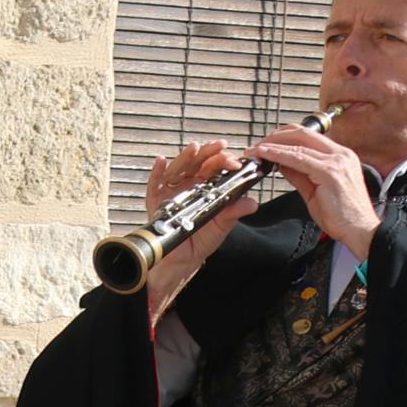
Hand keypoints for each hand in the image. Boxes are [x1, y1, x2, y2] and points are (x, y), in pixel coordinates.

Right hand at [138, 141, 252, 319]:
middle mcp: (189, 185)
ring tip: (194, 148)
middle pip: (197, 162)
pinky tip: (162, 161)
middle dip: (208, 152)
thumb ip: (235, 212)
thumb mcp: (223, 225)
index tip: (234, 161)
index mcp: (207, 187)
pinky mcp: (155, 201)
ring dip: (185, 157)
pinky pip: (154, 184)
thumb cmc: (201, 240)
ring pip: (177, 168)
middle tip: (219, 146)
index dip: (224, 161)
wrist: (182, 260)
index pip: (215, 167)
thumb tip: (252, 202)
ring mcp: (171, 191)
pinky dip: (157, 172)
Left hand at [253, 120, 380, 259]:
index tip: (267, 143)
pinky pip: (299, 158)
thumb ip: (300, 175)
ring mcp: (337, 161)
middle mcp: (341, 154)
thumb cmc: (341, 215)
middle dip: (276, 136)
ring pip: (299, 144)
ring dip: (273, 145)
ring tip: (255, 150)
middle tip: (257, 145)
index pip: (309, 136)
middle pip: (304, 133)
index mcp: (340, 156)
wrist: (361, 229)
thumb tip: (281, 164)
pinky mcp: (331, 172)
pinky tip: (265, 155)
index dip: (285, 136)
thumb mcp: (315, 190)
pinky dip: (279, 154)